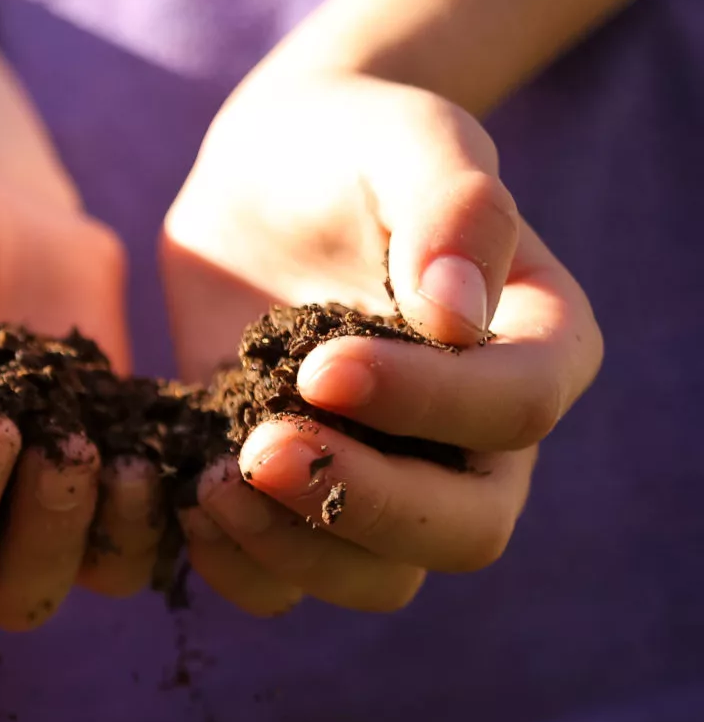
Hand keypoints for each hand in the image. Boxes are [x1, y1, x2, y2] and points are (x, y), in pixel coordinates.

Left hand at [160, 69, 601, 613]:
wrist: (267, 178)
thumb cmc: (354, 146)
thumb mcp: (409, 138)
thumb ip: (455, 206)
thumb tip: (459, 316)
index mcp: (536, 348)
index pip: (515, 410)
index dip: (424, 404)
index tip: (319, 364)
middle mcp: (479, 440)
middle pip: (467, 532)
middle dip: (361, 504)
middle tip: (257, 449)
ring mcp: (391, 482)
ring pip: (378, 580)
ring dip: (293, 549)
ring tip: (211, 479)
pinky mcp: (302, 504)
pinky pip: (287, 583)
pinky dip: (236, 563)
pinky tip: (184, 496)